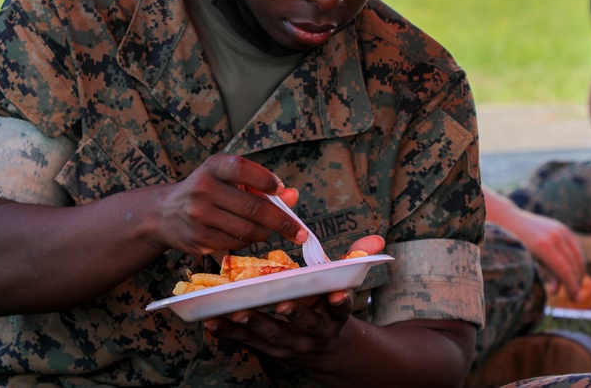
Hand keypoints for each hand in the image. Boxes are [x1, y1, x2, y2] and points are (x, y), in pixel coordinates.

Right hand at [153, 153, 307, 255]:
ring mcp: (199, 216)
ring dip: (266, 232)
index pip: (243, 169)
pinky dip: (249, 241)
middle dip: (283, 221)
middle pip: (254, 208)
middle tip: (301, 231)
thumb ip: (261, 185)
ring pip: (248, 229)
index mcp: (213, 167)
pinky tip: (246, 234)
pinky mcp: (199, 239)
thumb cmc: (207, 190)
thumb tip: (293, 196)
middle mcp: (203, 189)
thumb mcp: (229, 179)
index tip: (282, 190)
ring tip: (268, 229)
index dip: (266, 181)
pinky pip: (236, 243)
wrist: (164, 213)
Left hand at [204, 234, 386, 369]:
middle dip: (292, 315)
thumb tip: (377, 240)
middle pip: (304, 325)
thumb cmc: (330, 306)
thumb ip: (358, 260)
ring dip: (253, 325)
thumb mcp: (348, 285)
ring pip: (272, 336)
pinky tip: (213, 322)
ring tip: (234, 312)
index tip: (336, 296)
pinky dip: (230, 333)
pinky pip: (249, 343)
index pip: (341, 309)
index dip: (340, 303)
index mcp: (335, 314)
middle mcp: (315, 333)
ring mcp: (292, 345)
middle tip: (279, 304)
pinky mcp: (270, 350)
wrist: (328, 351)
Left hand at [503, 208, 586, 299]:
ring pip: (578, 255)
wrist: (509, 221)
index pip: (564, 270)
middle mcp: (555, 236)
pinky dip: (577, 261)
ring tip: (575, 287)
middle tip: (574, 298)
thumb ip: (543, 275)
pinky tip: (574, 273)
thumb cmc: (515, 246)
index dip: (571, 286)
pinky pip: (576, 247)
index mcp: (544, 246)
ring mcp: (560, 229)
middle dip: (576, 283)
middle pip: (573, 264)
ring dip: (579, 273)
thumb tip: (556, 291)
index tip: (575, 299)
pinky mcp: (563, 228)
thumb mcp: (528, 262)